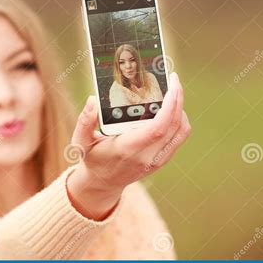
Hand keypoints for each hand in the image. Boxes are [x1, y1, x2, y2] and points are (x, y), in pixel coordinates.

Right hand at [66, 72, 190, 219]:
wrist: (102, 183)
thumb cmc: (92, 158)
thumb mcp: (81, 142)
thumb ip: (85, 121)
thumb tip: (93, 100)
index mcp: (128, 149)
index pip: (157, 128)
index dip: (169, 107)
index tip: (171, 88)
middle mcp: (146, 156)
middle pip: (174, 126)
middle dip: (178, 100)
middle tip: (173, 79)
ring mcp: (157, 159)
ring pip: (181, 131)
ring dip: (181, 108)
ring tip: (173, 90)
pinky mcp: (162, 159)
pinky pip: (179, 137)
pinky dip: (180, 120)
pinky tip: (172, 108)